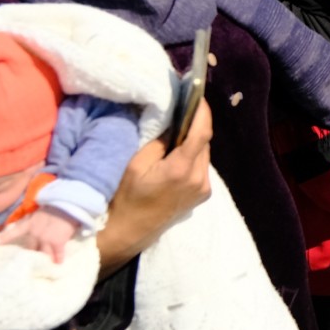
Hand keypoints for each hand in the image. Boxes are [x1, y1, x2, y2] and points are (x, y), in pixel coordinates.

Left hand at [0, 207, 79, 262]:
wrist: (68, 205)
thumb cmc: (55, 207)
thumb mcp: (39, 212)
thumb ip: (31, 219)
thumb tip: (23, 224)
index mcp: (29, 225)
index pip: (15, 232)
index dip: (5, 238)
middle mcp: (35, 234)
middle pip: (31, 248)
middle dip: (31, 254)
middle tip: (29, 261)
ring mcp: (46, 239)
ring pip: (43, 253)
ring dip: (44, 259)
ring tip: (44, 266)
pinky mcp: (58, 243)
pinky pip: (58, 254)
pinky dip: (58, 259)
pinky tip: (58, 264)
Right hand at [97, 100, 212, 272]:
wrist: (126, 234)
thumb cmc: (125, 198)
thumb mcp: (136, 164)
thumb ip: (160, 141)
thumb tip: (174, 123)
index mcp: (183, 170)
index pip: (202, 132)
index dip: (202, 111)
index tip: (197, 95)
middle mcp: (200, 180)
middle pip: (204, 142)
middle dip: (195, 124)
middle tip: (182, 110)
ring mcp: (203, 190)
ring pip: (204, 155)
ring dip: (194, 141)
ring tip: (177, 131)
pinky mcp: (201, 196)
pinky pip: (201, 168)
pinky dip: (192, 156)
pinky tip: (178, 154)